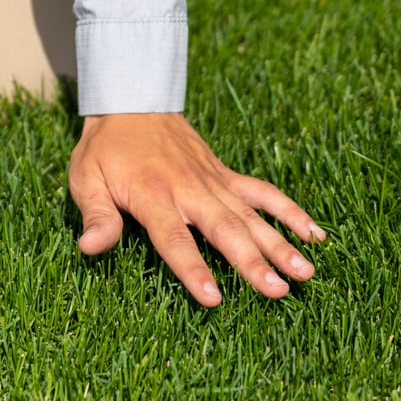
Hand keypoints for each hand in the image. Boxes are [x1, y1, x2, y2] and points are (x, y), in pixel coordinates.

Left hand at [68, 112, 324, 305]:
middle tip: (278, 290)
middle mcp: (190, 190)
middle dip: (253, 262)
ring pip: (252, 217)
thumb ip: (96, 215)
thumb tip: (89, 248)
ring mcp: (214, 182)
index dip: (193, 269)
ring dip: (281, 244)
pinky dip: (290, 211)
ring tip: (306, 273)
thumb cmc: (105, 149)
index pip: (175, 239)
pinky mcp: (227, 176)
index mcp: (153, 195)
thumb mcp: (85, 179)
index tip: (214, 298)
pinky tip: (315, 234)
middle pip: (225, 230)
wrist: (132, 102)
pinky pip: (263, 193)